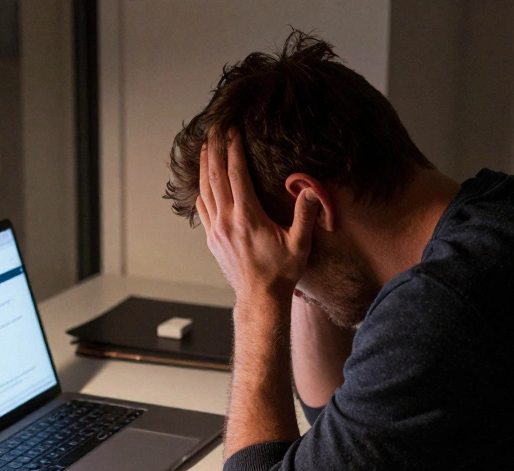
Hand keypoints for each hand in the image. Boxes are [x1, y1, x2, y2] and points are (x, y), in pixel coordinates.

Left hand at [196, 128, 319, 305]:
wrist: (260, 298)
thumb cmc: (282, 272)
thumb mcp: (300, 244)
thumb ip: (305, 216)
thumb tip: (312, 190)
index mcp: (248, 217)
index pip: (236, 174)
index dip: (233, 150)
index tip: (233, 131)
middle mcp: (227, 220)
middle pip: (216, 176)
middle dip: (215, 149)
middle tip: (215, 128)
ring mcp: (216, 229)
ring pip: (205, 189)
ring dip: (204, 165)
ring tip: (205, 145)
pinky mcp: (212, 238)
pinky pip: (202, 207)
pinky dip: (201, 188)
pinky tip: (202, 179)